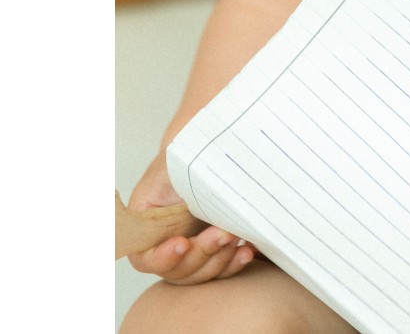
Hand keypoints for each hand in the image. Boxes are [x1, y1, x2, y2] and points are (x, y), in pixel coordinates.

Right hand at [126, 152, 256, 284]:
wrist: (211, 153)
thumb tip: (182, 193)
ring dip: (219, 260)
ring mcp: (191, 251)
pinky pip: (222, 269)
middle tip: (222, 233)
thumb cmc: (189, 158)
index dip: (162, 258)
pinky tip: (247, 251)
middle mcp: (166, 245)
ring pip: (200, 274)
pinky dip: (234, 264)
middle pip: (177, 271)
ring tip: (236, 237)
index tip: (182, 243)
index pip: (145, 258)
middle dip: (201, 254)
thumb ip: (172, 181)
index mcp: (148, 226)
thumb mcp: (174, 165)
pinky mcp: (214, 252)